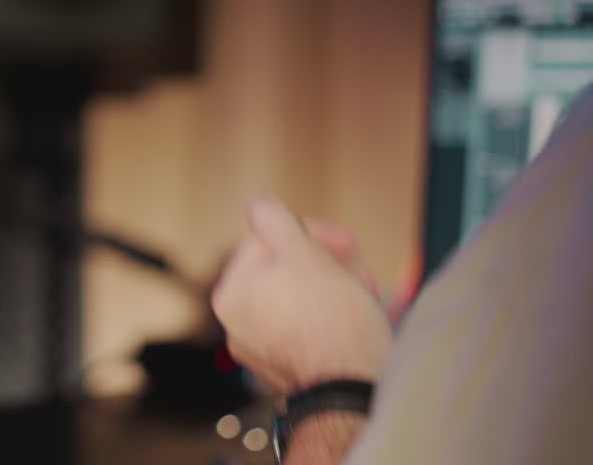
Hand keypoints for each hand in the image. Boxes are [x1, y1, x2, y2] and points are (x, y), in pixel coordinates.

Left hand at [211, 197, 392, 396]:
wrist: (348, 391)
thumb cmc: (330, 323)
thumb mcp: (302, 253)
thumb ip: (274, 220)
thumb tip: (256, 202)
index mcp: (232, 292)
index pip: (267, 241)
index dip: (311, 234)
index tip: (344, 242)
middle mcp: (237, 322)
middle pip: (284, 271)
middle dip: (325, 265)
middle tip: (356, 271)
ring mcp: (260, 348)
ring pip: (299, 299)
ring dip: (332, 289)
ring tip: (362, 297)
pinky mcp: (287, 367)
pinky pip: (307, 329)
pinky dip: (330, 319)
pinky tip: (354, 323)